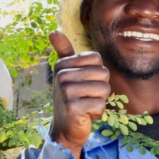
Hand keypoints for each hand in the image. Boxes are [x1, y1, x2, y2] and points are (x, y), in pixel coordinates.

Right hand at [49, 31, 109, 158]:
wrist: (65, 128)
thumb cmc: (71, 98)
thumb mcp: (67, 73)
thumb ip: (64, 52)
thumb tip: (53, 30)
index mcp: (61, 65)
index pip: (97, 59)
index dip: (97, 74)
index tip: (83, 84)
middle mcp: (61, 76)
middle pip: (103, 73)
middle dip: (100, 89)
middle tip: (85, 97)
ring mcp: (65, 91)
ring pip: (104, 89)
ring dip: (99, 100)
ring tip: (85, 105)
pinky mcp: (73, 107)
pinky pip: (101, 104)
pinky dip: (97, 112)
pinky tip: (85, 115)